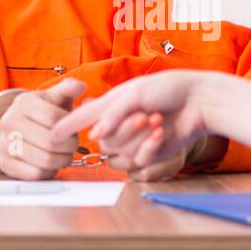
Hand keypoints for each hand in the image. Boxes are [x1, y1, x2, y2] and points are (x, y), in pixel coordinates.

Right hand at [0, 79, 85, 179]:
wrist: (13, 127)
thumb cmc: (41, 112)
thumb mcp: (53, 97)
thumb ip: (68, 90)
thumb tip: (80, 86)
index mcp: (24, 104)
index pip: (52, 118)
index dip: (69, 127)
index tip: (74, 130)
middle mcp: (10, 122)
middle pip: (50, 142)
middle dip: (69, 146)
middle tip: (72, 145)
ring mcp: (5, 144)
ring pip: (45, 160)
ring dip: (62, 160)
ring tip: (64, 154)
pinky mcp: (5, 164)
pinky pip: (35, 174)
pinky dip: (49, 171)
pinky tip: (51, 163)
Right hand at [50, 70, 210, 165]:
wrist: (198, 101)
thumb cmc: (167, 89)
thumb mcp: (135, 93)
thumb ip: (111, 114)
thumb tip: (93, 137)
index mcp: (111, 105)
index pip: (83, 117)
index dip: (67, 125)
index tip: (51, 133)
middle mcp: (119, 124)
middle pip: (104, 141)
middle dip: (125, 129)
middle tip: (145, 115)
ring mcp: (134, 140)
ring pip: (120, 154)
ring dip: (139, 138)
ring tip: (158, 121)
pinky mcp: (150, 153)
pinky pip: (139, 160)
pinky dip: (151, 146)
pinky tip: (162, 133)